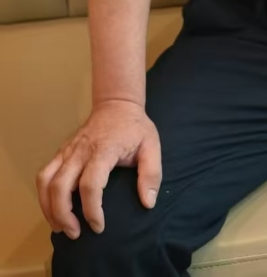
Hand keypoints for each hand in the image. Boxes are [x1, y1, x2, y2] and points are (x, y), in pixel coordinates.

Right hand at [35, 99, 161, 238]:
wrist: (117, 104)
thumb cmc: (135, 127)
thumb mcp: (152, 145)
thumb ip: (151, 174)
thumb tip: (148, 203)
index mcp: (104, 149)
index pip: (90, 183)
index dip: (92, 209)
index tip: (99, 226)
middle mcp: (81, 150)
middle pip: (61, 186)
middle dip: (63, 214)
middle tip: (75, 233)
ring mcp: (68, 150)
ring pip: (46, 181)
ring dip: (49, 208)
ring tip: (60, 227)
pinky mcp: (61, 151)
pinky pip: (44, 174)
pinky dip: (44, 195)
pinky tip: (53, 209)